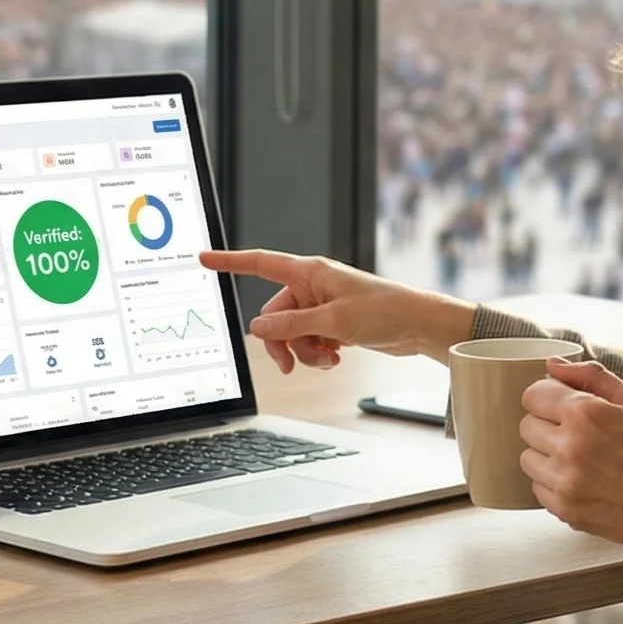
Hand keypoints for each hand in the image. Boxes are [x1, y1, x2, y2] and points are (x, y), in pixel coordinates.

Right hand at [197, 248, 474, 373]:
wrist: (419, 326)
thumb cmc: (384, 311)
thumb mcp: (333, 321)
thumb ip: (291, 325)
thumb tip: (257, 327)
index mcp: (310, 273)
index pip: (261, 264)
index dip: (230, 262)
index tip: (204, 259)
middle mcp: (313, 287)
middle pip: (273, 315)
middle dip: (283, 342)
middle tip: (292, 363)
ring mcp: (322, 307)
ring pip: (292, 333)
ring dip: (305, 352)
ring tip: (329, 358)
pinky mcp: (333, 324)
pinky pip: (309, 341)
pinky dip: (318, 353)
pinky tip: (338, 357)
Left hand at [518, 357, 622, 579]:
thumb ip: (590, 376)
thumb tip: (553, 365)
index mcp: (585, 413)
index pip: (533, 395)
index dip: (548, 397)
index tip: (563, 405)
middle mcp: (569, 447)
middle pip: (526, 426)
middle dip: (548, 425)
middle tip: (579, 434)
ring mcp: (565, 481)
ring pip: (527, 459)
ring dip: (547, 456)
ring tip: (581, 459)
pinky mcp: (565, 509)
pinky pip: (538, 489)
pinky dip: (554, 484)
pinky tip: (583, 481)